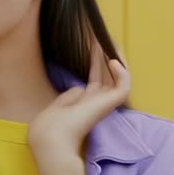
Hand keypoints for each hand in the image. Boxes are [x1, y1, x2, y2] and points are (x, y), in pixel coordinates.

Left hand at [29, 41, 129, 174]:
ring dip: (116, 58)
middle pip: (106, 74)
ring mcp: (105, 104)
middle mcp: (96, 103)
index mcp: (83, 104)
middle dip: (105, 54)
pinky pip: (123, 86)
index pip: (94, 78)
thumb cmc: (49, 125)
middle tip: (102, 35)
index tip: (91, 43)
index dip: (94, 60)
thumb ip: (71, 95)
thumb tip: (81, 86)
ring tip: (109, 42)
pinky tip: (112, 61)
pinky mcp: (110, 105)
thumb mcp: (58, 104)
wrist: (51, 139)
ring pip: (118, 77)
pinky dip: (122, 73)